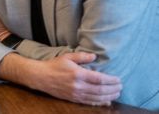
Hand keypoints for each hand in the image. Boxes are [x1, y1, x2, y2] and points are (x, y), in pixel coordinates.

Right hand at [5, 52, 121, 105]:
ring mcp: (76, 94)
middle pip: (100, 90)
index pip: (99, 79)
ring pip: (97, 98)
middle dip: (113, 89)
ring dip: (109, 97)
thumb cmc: (54, 65)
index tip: (118, 79)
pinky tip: (106, 101)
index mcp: (78, 74)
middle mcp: (78, 85)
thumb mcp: (67, 57)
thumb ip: (82, 56)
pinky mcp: (73, 99)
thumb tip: (94, 56)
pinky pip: (89, 102)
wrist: (40, 76)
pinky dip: (99, 103)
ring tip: (116, 94)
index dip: (111, 80)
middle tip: (120, 87)